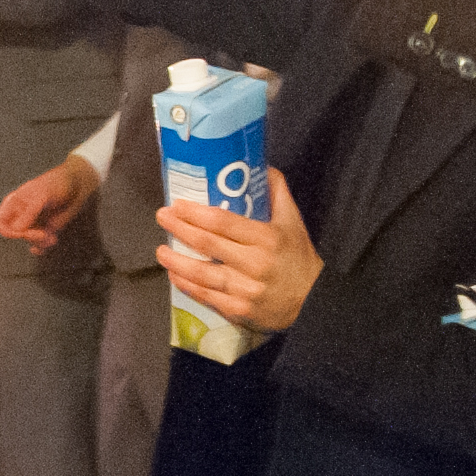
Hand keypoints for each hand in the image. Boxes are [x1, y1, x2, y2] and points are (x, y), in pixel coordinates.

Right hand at [0, 152, 100, 252]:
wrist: (76, 185)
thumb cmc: (55, 184)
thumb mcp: (40, 196)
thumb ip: (28, 213)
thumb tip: (18, 231)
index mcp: (13, 204)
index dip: (6, 231)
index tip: (21, 232)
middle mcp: (21, 215)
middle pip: (14, 234)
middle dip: (27, 237)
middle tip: (42, 234)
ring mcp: (33, 223)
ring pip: (28, 241)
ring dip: (40, 242)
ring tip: (52, 237)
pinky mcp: (45, 230)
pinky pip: (39, 244)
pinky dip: (44, 247)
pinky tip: (51, 241)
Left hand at [158, 168, 318, 334]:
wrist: (315, 303)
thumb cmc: (299, 259)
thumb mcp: (293, 223)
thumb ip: (277, 193)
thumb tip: (259, 165)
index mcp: (267, 239)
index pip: (223, 222)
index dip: (196, 213)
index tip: (177, 204)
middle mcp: (255, 264)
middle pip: (207, 244)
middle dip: (179, 229)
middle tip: (162, 217)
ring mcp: (246, 290)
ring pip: (202, 273)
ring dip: (176, 261)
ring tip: (160, 250)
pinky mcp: (239, 310)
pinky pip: (206, 296)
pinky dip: (187, 285)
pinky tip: (174, 274)